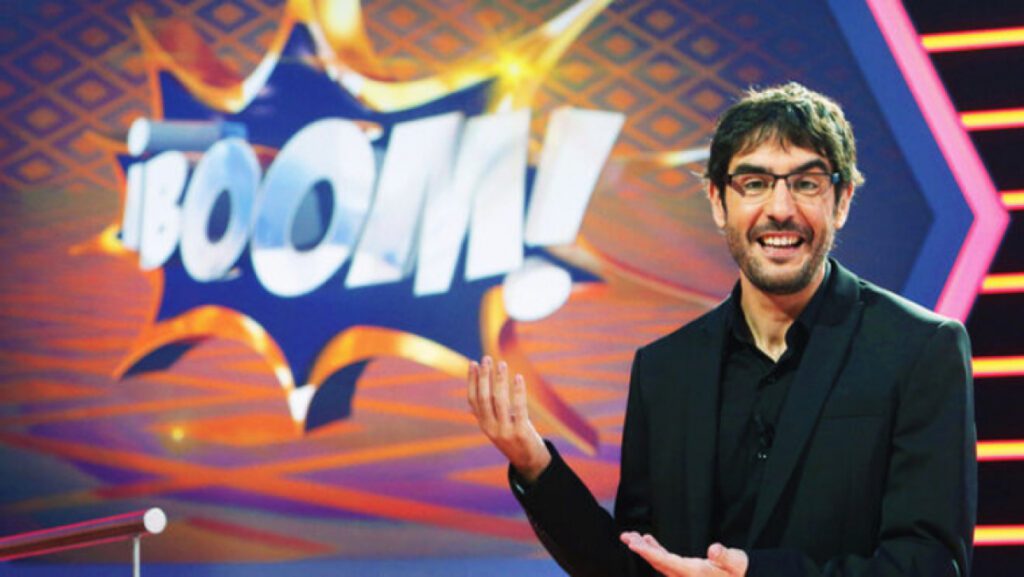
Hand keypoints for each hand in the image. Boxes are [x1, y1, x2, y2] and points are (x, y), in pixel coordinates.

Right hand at [467, 356, 550, 481]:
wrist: (529, 462)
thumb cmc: (513, 440)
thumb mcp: (496, 429)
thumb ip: (486, 417)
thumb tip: (470, 406)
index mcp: (483, 424)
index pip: (473, 399)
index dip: (472, 381)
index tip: (474, 363)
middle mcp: (491, 428)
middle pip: (484, 398)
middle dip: (484, 376)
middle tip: (487, 358)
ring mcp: (505, 431)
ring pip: (499, 401)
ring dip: (500, 380)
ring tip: (502, 364)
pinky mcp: (521, 432)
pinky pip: (519, 408)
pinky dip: (518, 391)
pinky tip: (518, 377)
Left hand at [620, 532, 747, 576]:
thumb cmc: (737, 571)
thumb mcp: (735, 563)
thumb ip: (725, 557)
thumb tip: (715, 550)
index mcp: (692, 573)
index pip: (666, 561)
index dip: (649, 553)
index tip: (634, 545)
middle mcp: (683, 574)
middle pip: (657, 561)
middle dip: (640, 548)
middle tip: (625, 536)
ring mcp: (681, 572)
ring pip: (658, 560)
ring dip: (644, 547)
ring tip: (629, 535)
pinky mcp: (683, 569)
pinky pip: (664, 559)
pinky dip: (654, 548)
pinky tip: (646, 539)